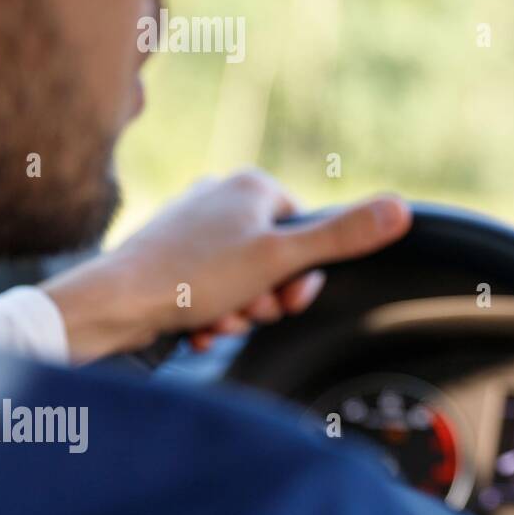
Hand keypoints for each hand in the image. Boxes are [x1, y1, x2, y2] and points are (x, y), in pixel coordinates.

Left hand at [42, 169, 412, 361]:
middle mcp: (221, 198)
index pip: (307, 231)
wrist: (112, 306)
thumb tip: (402, 209)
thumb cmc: (194, 276)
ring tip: (215, 321)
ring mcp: (192, 227)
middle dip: (267, 298)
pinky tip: (198, 328)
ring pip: (244, 281)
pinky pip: (212, 290)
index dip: (303, 275)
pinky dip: (212, 314)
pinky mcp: (169, 257)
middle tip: (247, 312)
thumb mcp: (282, 259)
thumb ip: (344, 236)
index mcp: (251, 186)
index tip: (284, 298)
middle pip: (276, 260)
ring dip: (239, 312)